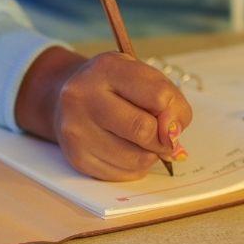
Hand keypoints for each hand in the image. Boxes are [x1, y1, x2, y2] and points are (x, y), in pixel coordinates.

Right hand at [15, 47, 192, 180]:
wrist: (67, 97)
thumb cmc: (114, 86)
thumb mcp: (144, 77)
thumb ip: (169, 100)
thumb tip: (173, 137)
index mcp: (107, 69)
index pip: (158, 97)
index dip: (175, 113)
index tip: (173, 117)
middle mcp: (84, 97)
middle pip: (144, 130)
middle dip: (163, 138)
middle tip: (163, 136)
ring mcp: (76, 130)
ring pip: (136, 158)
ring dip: (151, 154)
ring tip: (143, 141)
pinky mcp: (77, 158)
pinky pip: (123, 174)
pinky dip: (136, 167)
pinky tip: (128, 150)